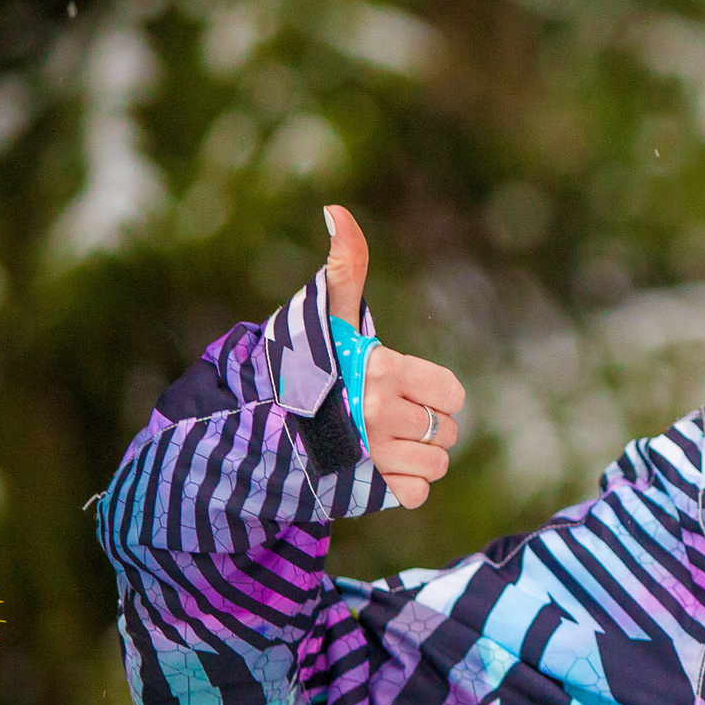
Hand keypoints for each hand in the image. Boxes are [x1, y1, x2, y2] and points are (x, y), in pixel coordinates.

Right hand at [323, 206, 463, 509]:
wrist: (252, 428)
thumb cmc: (299, 366)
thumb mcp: (325, 315)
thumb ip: (346, 266)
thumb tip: (337, 210)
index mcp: (383, 368)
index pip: (452, 392)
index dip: (433, 393)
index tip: (401, 391)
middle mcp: (383, 412)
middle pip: (446, 430)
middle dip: (423, 426)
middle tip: (384, 419)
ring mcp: (376, 454)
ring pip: (436, 464)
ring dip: (414, 459)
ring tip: (379, 445)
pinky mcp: (368, 490)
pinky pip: (416, 494)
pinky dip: (402, 488)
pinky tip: (374, 471)